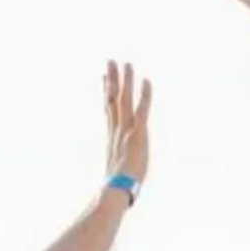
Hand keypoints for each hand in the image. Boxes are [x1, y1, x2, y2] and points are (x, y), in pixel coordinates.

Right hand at [103, 62, 152, 185]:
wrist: (117, 189)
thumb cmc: (116, 186)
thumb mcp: (116, 172)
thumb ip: (115, 166)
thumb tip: (112, 177)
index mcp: (111, 136)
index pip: (108, 109)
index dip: (106, 92)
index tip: (103, 78)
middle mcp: (116, 129)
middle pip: (112, 99)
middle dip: (112, 79)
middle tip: (110, 61)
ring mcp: (126, 130)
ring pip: (124, 99)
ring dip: (125, 80)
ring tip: (126, 63)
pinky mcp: (138, 133)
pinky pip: (142, 109)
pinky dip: (144, 95)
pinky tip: (146, 81)